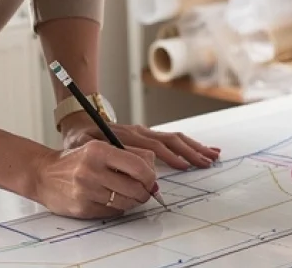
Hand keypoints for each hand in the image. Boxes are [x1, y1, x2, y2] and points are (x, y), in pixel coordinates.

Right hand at [31, 139, 156, 218]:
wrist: (42, 174)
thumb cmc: (75, 161)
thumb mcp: (99, 148)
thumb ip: (126, 156)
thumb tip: (152, 175)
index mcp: (99, 150)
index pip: (138, 165)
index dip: (150, 175)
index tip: (151, 179)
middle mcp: (91, 170)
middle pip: (135, 187)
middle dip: (144, 192)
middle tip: (144, 191)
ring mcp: (85, 190)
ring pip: (126, 202)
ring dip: (132, 202)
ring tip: (128, 196)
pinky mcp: (81, 208)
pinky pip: (112, 212)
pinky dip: (117, 209)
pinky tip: (111, 201)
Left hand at [59, 113, 220, 170]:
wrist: (79, 120)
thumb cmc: (79, 138)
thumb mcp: (85, 147)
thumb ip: (103, 157)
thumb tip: (124, 171)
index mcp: (127, 135)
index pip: (153, 146)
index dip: (170, 157)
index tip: (184, 167)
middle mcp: (140, 131)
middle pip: (171, 140)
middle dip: (191, 152)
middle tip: (207, 162)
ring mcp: (145, 131)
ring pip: (175, 138)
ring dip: (194, 147)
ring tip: (212, 155)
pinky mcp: (147, 134)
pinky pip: (172, 138)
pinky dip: (189, 144)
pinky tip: (202, 149)